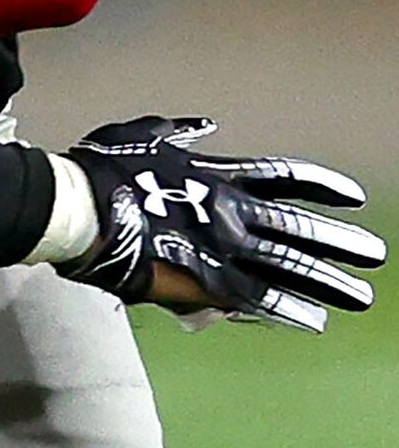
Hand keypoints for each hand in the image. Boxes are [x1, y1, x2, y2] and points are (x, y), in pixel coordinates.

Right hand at [61, 116, 384, 330]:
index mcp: (217, 175)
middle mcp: (230, 211)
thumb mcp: (142, 134)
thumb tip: (203, 125)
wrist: (78, 207)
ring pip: (291, 267)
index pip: (285, 178)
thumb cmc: (102, 168)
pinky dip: (288, 310)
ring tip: (361, 297)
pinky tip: (316, 322)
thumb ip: (176, 131)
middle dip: (341, 242)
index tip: (356, 196)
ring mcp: (222, 247)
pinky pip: (258, 298)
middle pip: (300, 227)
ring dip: (330, 283)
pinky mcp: (206, 281)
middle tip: (375, 254)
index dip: (322, 186)